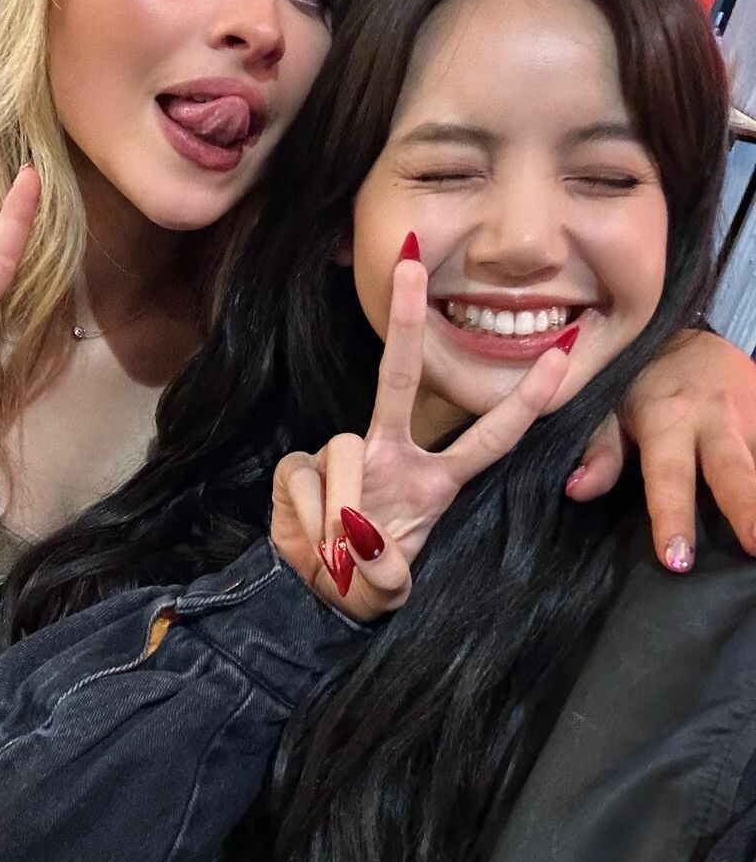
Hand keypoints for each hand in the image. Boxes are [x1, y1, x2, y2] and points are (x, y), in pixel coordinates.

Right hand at [271, 253, 572, 621]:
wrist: (313, 594)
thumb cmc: (367, 577)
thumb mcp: (392, 582)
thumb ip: (385, 568)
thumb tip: (355, 535)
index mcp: (430, 479)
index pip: (487, 438)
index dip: (525, 401)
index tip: (562, 356)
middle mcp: (390, 454)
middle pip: (401, 381)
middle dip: (409, 324)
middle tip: (411, 268)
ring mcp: (343, 455)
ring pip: (348, 454)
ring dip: (343, 514)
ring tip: (338, 555)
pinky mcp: (298, 465)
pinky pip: (309, 480)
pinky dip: (312, 520)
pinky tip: (311, 539)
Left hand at [565, 330, 755, 569]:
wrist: (690, 335)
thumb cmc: (641, 380)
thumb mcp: (610, 407)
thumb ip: (600, 451)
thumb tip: (577, 491)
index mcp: (669, 420)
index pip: (668, 476)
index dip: (672, 516)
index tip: (677, 559)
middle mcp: (717, 421)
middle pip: (735, 472)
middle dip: (749, 510)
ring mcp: (752, 419)